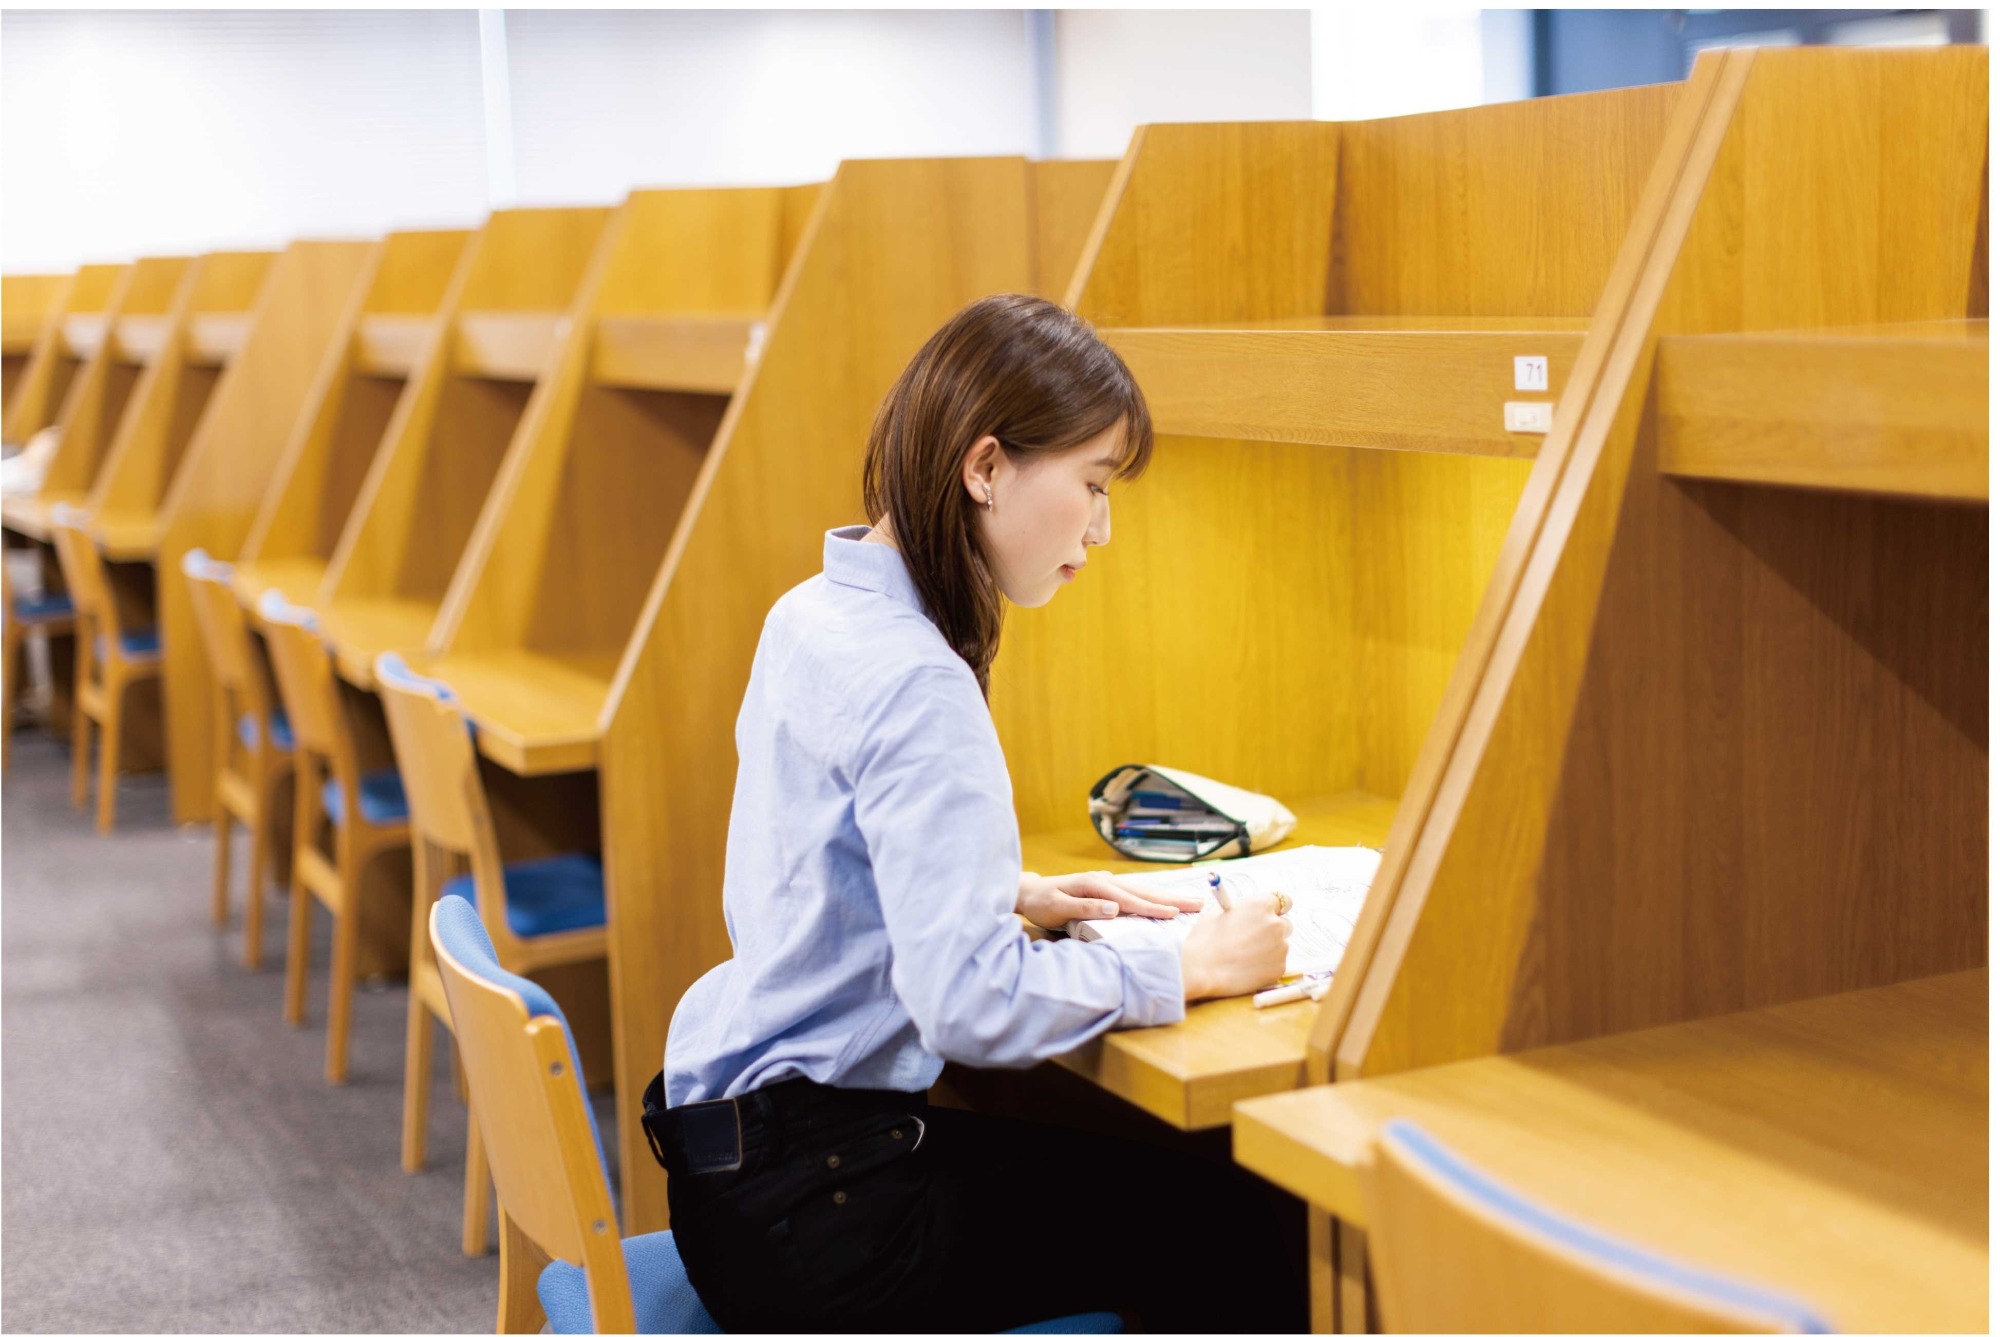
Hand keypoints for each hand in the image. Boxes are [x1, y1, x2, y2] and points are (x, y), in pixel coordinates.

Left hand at [1015, 869, 1205, 932]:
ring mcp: (1107, 883)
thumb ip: (1084, 908)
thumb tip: (1113, 908)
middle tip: (1199, 902)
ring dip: (1166, 896)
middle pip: (1143, 890)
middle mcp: (1104, 881)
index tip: (1174, 913)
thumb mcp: (1056, 908)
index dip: (1152, 907)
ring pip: (1142, 890)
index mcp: (1094, 885)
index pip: (1129, 899)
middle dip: (1171, 898)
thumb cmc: (1041, 903)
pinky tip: (1164, 900)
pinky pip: (1135, 892)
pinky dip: (1152, 896)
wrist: (1030, 893)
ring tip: (1190, 901)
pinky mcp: (1107, 889)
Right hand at [1179, 895, 1290, 1000]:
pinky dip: (1266, 966)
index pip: (1284, 900)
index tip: (1273, 914)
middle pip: (1285, 925)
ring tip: (1245, 957)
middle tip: (1255, 939)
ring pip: (1280, 946)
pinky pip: (1277, 964)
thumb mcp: (1218, 912)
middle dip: (1273, 930)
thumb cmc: (1206, 939)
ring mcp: (1280, 947)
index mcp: (1260, 905)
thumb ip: (1240, 909)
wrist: (1201, 969)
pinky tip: (1247, 968)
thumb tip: (1247, 911)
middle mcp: (1275, 924)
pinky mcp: (1279, 968)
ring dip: (1269, 949)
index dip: (1278, 908)